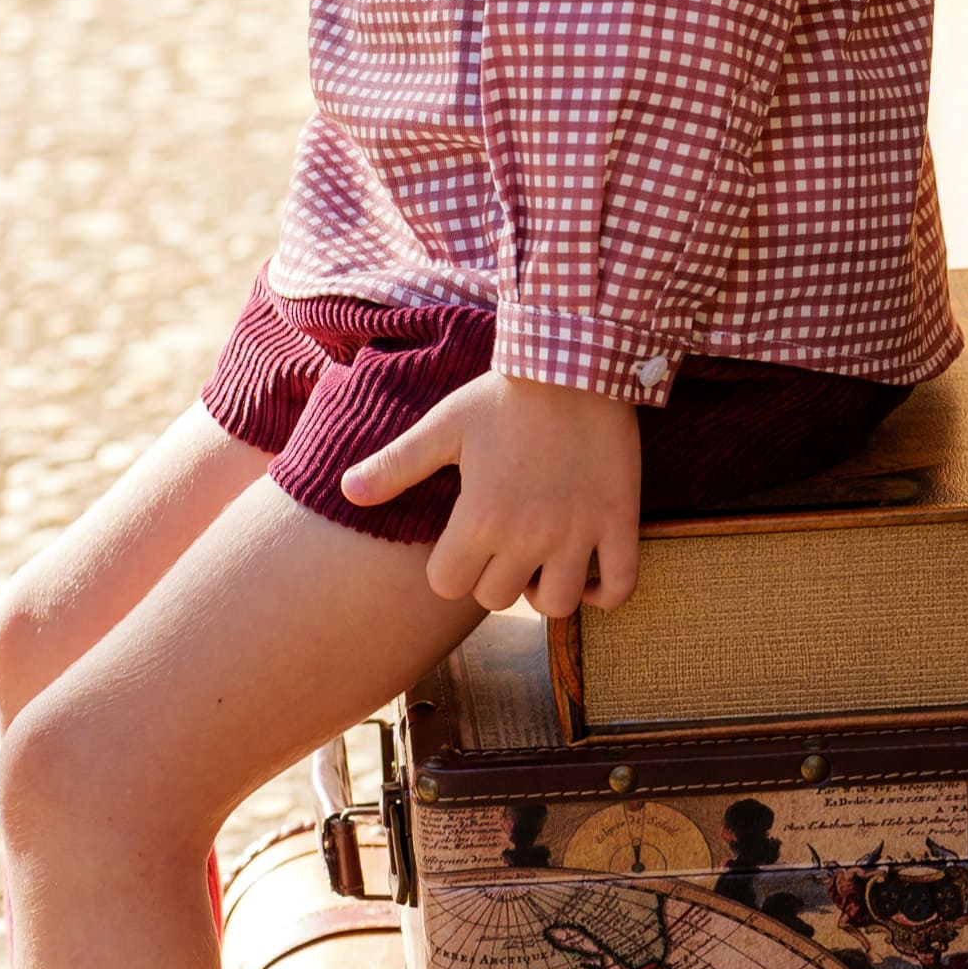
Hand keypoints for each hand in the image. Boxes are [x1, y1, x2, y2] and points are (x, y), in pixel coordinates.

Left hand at [338, 371, 643, 617]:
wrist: (576, 362)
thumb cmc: (504, 395)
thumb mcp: (444, 426)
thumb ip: (396, 465)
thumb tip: (348, 491)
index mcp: (481, 518)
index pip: (448, 586)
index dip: (449, 568)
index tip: (460, 544)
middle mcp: (529, 536)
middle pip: (497, 600)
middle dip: (492, 579)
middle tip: (500, 547)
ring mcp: (578, 533)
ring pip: (556, 606)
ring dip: (545, 591)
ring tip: (542, 560)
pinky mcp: (619, 522)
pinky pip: (619, 587)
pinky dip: (604, 593)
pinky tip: (587, 571)